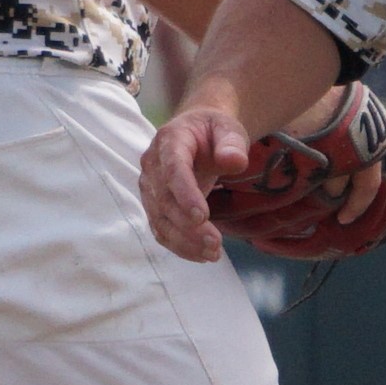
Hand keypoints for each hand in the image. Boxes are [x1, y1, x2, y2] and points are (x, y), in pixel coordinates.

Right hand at [140, 98, 253, 262]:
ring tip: (213, 254)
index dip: (184, 194)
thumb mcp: (229, 129)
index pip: (173, 170)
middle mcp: (153, 164)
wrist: (197, 132)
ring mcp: (150, 187)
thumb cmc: (214, 131)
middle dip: (188, 227)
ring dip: (184, 241)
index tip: (201, 217)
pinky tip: (202, 255)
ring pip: (160, 220)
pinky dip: (180, 246)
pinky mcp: (154, 205)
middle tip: (215, 244)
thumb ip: (233, 143)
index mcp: (170, 140)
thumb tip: (235, 162)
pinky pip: (161, 230)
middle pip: (164, 201)